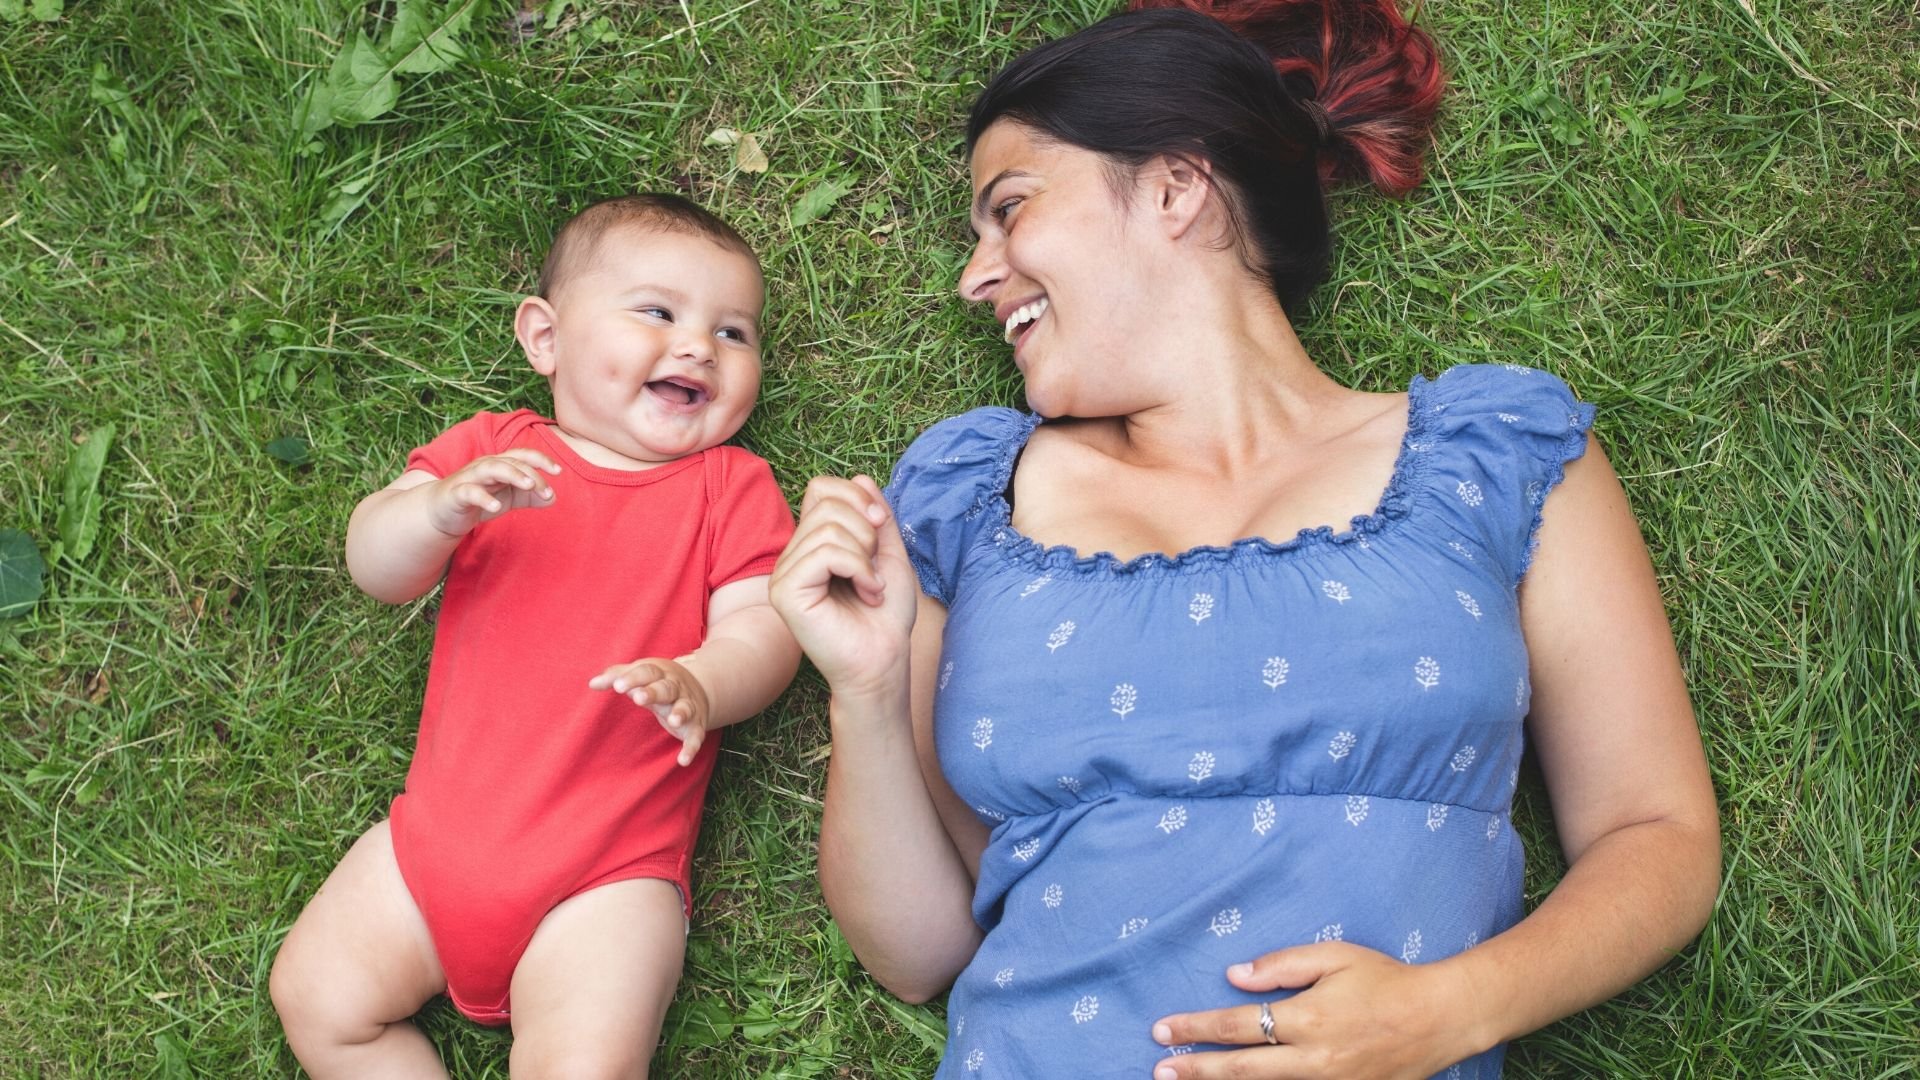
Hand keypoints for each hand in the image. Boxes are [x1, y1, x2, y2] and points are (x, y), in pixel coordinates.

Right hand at [427, 449, 559, 535]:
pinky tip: (496, 508)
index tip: (559, 471)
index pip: (522, 455)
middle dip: (532, 474)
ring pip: (491, 468)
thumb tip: (553, 498)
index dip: (541, 459)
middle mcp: (485, 466)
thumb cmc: (478, 500)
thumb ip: (529, 497)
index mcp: (499, 464)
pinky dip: (483, 498)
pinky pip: (469, 492)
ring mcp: (469, 478)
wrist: (441, 512)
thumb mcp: (508, 499)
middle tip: (548, 491)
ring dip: (512, 474)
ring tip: (529, 486)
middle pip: (511, 461)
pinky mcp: (456, 493)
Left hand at [589, 657, 711, 765]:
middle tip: (638, 698)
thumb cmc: (658, 681)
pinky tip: (683, 760)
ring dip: (681, 714)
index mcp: (660, 674)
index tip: (617, 686)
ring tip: (674, 721)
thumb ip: (616, 676)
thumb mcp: (640, 674)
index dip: (632, 679)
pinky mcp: (695, 726)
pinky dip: (691, 747)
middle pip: (666, 688)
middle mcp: (676, 688)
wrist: (702, 687)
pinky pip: (696, 736)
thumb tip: (592, 683)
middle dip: (654, 693)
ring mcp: (687, 706)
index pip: (646, 672)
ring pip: (685, 708)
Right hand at [768, 475, 918, 697]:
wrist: (883, 660)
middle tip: (876, 568)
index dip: (856, 497)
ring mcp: (784, 574)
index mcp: (812, 544)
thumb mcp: (888, 553)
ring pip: (827, 529)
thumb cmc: (886, 616)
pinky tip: (867, 594)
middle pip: (826, 503)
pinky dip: (858, 569)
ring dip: (865, 556)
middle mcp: (792, 555)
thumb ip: (876, 516)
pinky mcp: (784, 592)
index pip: (821, 488)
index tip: (881, 526)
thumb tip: (860, 477)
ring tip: (872, 587)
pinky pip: (824, 554)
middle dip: (866, 529)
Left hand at [1149, 942, 1476, 1078]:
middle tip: (1158, 1068)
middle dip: (1195, 1068)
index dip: (1196, 1028)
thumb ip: (1281, 966)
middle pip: (1240, 1068)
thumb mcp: (1333, 956)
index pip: (1237, 1026)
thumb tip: (1235, 976)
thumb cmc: (1384, 980)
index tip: (1162, 1029)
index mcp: (1308, 1018)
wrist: (1438, 1019)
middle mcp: (1313, 1058)